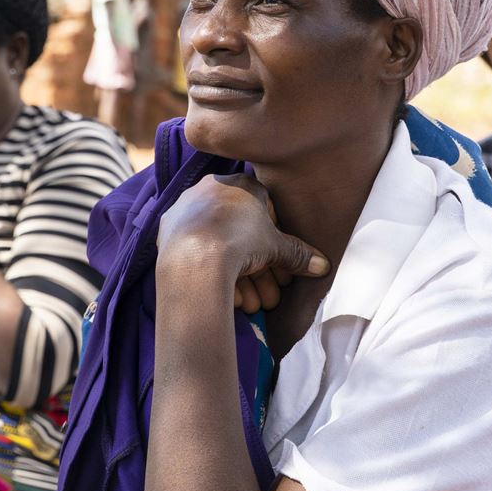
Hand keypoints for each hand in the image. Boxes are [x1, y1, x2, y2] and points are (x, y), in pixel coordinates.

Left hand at [157, 174, 328, 313]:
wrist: (193, 257)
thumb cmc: (240, 241)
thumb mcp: (276, 248)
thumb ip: (298, 254)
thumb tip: (324, 266)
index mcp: (240, 183)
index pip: (265, 211)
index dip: (275, 242)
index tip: (279, 268)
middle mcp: (211, 189)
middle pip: (241, 233)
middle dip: (258, 270)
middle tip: (268, 297)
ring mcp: (186, 208)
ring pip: (219, 245)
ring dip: (238, 278)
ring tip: (249, 307)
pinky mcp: (167, 230)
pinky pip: (196, 251)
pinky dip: (212, 273)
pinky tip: (225, 298)